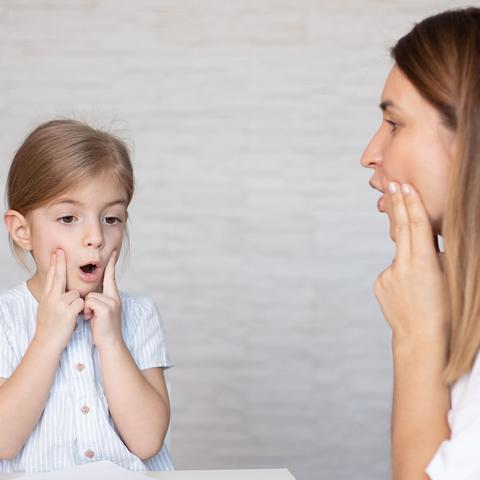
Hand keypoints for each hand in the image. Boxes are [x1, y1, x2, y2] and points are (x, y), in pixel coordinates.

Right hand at [34, 249, 83, 353]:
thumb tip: (56, 289)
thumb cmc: (49, 327)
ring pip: (76, 293)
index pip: (51, 277)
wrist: (47, 342)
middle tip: (61, 250)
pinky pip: (81, 303)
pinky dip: (82, 310)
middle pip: (58, 277)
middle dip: (60, 263)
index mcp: (46, 297)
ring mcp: (59, 304)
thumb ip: (52, 298)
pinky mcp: (67, 311)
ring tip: (70, 315)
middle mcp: (51, 298)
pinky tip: (75, 317)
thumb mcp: (46, 309)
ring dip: (77, 303)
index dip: (54, 265)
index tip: (57, 253)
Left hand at [83, 250, 122, 349]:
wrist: (110, 343)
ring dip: (86, 308)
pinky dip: (87, 311)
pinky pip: (89, 302)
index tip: (113, 252)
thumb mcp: (101, 311)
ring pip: (89, 296)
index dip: (111, 264)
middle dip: (89, 302)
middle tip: (92, 315)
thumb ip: (98, 300)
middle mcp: (115, 297)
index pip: (111, 277)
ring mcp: (112, 302)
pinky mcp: (107, 308)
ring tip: (92, 319)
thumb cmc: (102, 328)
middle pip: (94, 289)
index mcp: (114, 296)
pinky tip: (92, 319)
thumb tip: (89, 295)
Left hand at [374, 183, 448, 343]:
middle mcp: (401, 265)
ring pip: (400, 256)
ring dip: (409, 260)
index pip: (416, 225)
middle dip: (397, 205)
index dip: (411, 203)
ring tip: (421, 286)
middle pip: (400, 228)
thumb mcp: (449, 279)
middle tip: (392, 184)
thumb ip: (439, 257)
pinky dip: (401, 276)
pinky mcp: (379, 284)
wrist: (420, 339)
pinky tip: (409, 294)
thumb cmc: (444, 311)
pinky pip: (392, 272)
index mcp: (423, 262)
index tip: (404, 186)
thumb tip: (432, 242)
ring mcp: (387, 275)